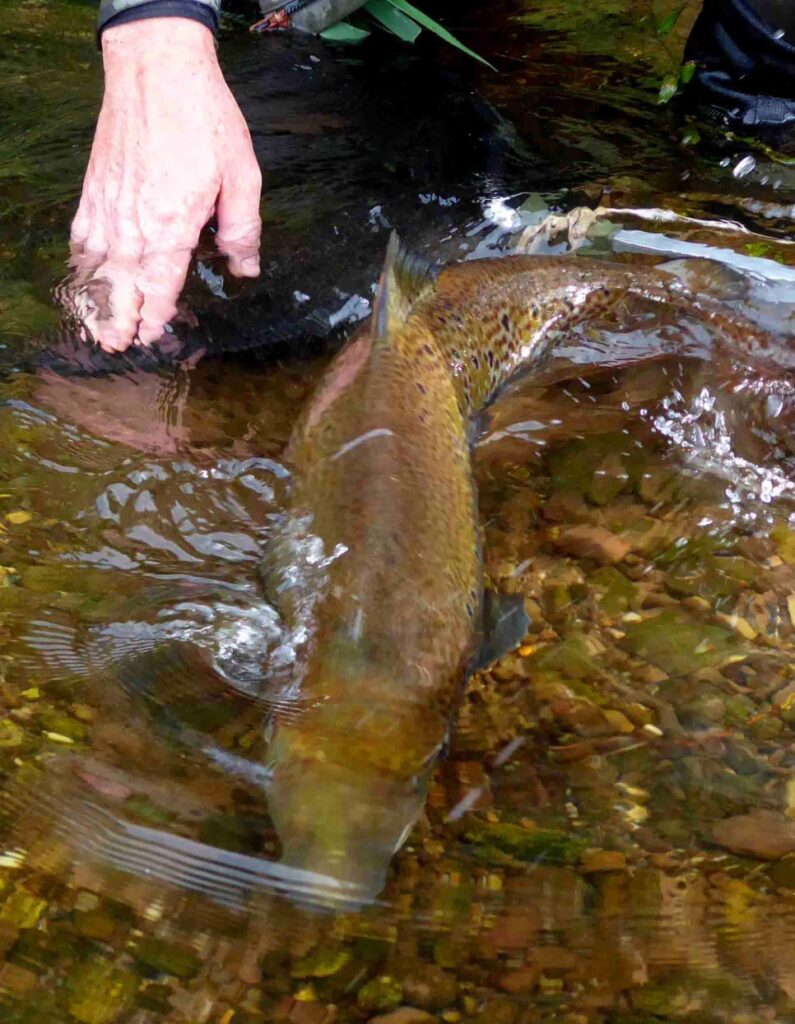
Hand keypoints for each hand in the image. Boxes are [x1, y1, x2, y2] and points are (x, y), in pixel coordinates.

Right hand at [70, 18, 261, 352]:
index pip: (162, 284)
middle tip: (118, 346)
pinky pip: (83, 235)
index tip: (155, 336)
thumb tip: (245, 269)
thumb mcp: (242, 174)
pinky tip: (84, 278)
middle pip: (123, 285)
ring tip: (98, 330)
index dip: (157, 315)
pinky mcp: (95, 187)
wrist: (157, 66)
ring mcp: (110, 205)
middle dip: (120, 320)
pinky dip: (82, 262)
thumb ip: (242, 228)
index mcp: (173, 223)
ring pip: (98, 266)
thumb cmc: (205, 119)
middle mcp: (135, 222)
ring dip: (97, 301)